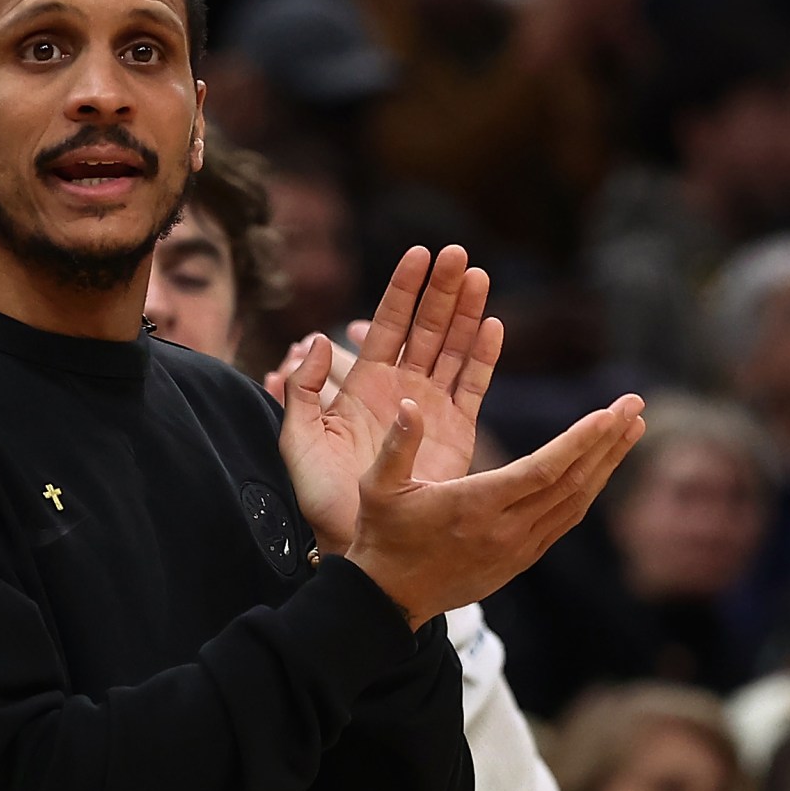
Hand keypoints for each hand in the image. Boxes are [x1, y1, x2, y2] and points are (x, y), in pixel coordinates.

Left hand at [279, 245, 500, 549]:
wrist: (354, 538)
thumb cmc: (321, 495)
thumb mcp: (297, 439)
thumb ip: (301, 389)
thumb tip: (315, 340)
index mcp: (364, 384)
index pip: (387, 325)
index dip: (403, 289)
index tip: (418, 254)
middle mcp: (400, 388)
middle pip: (426, 327)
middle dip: (442, 289)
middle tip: (458, 252)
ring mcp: (430, 408)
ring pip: (453, 348)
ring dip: (467, 312)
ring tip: (480, 275)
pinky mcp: (455, 431)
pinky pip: (473, 386)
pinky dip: (483, 356)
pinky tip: (492, 325)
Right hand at [346, 392, 645, 627]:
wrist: (388, 599)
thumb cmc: (381, 537)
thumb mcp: (377, 488)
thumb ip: (397, 445)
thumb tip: (409, 403)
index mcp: (474, 506)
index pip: (542, 470)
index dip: (580, 441)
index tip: (610, 413)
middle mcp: (504, 529)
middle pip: (571, 482)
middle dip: (608, 441)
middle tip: (634, 404)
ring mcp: (517, 548)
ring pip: (575, 502)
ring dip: (607, 464)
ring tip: (630, 429)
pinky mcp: (520, 560)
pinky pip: (565, 521)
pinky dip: (588, 490)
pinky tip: (600, 468)